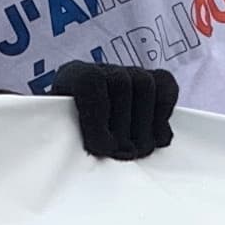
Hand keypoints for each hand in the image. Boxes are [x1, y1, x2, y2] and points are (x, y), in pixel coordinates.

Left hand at [49, 59, 176, 158]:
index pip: (90, 82)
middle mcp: (103, 70)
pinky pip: (166, 86)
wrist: (74, 131)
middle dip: (124, 127)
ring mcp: (130, 74)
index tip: (101, 148)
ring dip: (145, 124)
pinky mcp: (154, 82)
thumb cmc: (69, 136)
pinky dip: (164, 113)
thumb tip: (85, 148)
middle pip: (121, 84)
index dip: (97, 116)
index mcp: (72, 77)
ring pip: (146, 85)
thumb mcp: (58, 137)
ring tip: (139, 150)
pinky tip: (156, 137)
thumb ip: (67, 137)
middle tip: (122, 154)